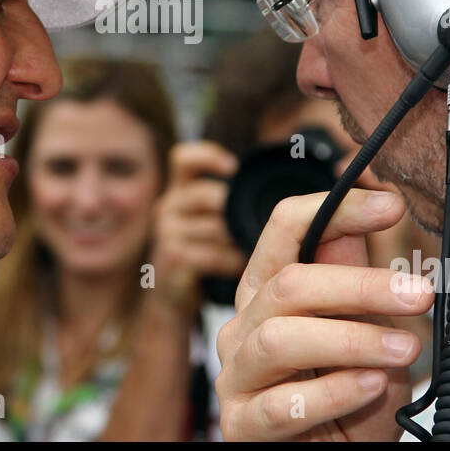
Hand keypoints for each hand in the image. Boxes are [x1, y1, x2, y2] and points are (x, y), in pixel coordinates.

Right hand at [148, 141, 248, 312]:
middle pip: (208, 194)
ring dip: (239, 241)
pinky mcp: (172, 258)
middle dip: (236, 212)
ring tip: (252, 252)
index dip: (208, 157)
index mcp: (180, 190)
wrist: (174, 293)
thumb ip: (231, 201)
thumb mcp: (213, 219)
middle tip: (258, 227)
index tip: (233, 168)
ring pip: (216, 227)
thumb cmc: (204, 251)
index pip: (183, 158)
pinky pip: (214, 254)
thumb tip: (282, 195)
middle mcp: (168, 206)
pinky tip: (240, 268)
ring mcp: (167, 232)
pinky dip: (232, 262)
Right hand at [215, 187, 434, 440]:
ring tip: (403, 350)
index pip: (284, 229)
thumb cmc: (350, 397)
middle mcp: (243, 326)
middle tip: (419, 294)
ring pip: (280, 339)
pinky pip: (283, 403)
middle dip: (360, 285)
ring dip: (351, 341)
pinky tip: (371, 386)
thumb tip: (375, 206)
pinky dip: (334, 391)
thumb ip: (356, 272)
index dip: (335, 209)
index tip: (390, 206)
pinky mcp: (242, 424)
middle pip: (288, 285)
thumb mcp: (366, 328)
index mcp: (268, 291)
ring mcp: (237, 375)